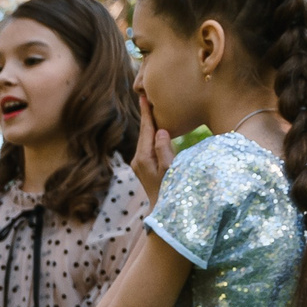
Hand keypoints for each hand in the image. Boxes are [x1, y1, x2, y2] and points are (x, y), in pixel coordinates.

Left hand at [131, 87, 174, 203]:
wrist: (162, 209)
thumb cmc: (170, 190)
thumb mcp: (169, 169)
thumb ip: (164, 149)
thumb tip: (160, 130)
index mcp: (143, 157)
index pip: (146, 130)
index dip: (147, 113)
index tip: (143, 97)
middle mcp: (137, 159)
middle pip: (143, 133)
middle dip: (146, 116)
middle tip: (145, 98)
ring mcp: (139, 164)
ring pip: (144, 139)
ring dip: (148, 125)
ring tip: (150, 109)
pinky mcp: (143, 167)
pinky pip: (146, 146)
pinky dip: (150, 135)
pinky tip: (154, 129)